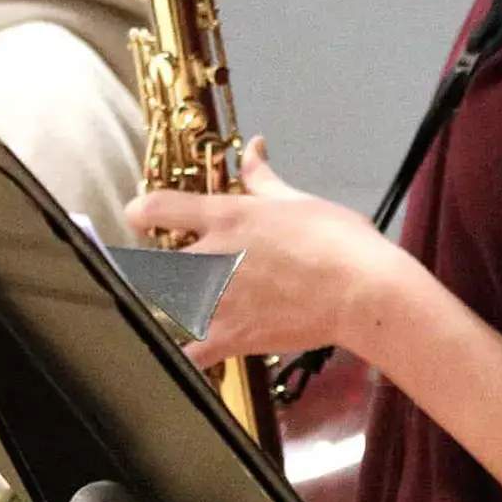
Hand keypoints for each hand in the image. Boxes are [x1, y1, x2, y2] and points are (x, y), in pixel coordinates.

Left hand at [123, 138, 413, 367]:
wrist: (362, 292)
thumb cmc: (337, 240)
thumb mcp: (296, 199)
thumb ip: (263, 177)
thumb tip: (253, 146)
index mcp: (225, 217)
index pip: (157, 208)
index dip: (139, 212)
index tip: (139, 218)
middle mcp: (210, 257)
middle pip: (152, 264)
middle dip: (155, 268)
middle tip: (172, 270)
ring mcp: (215, 300)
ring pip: (163, 306)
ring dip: (168, 305)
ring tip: (184, 306)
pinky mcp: (229, 336)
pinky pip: (189, 353)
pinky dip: (183, 354)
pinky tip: (184, 353)